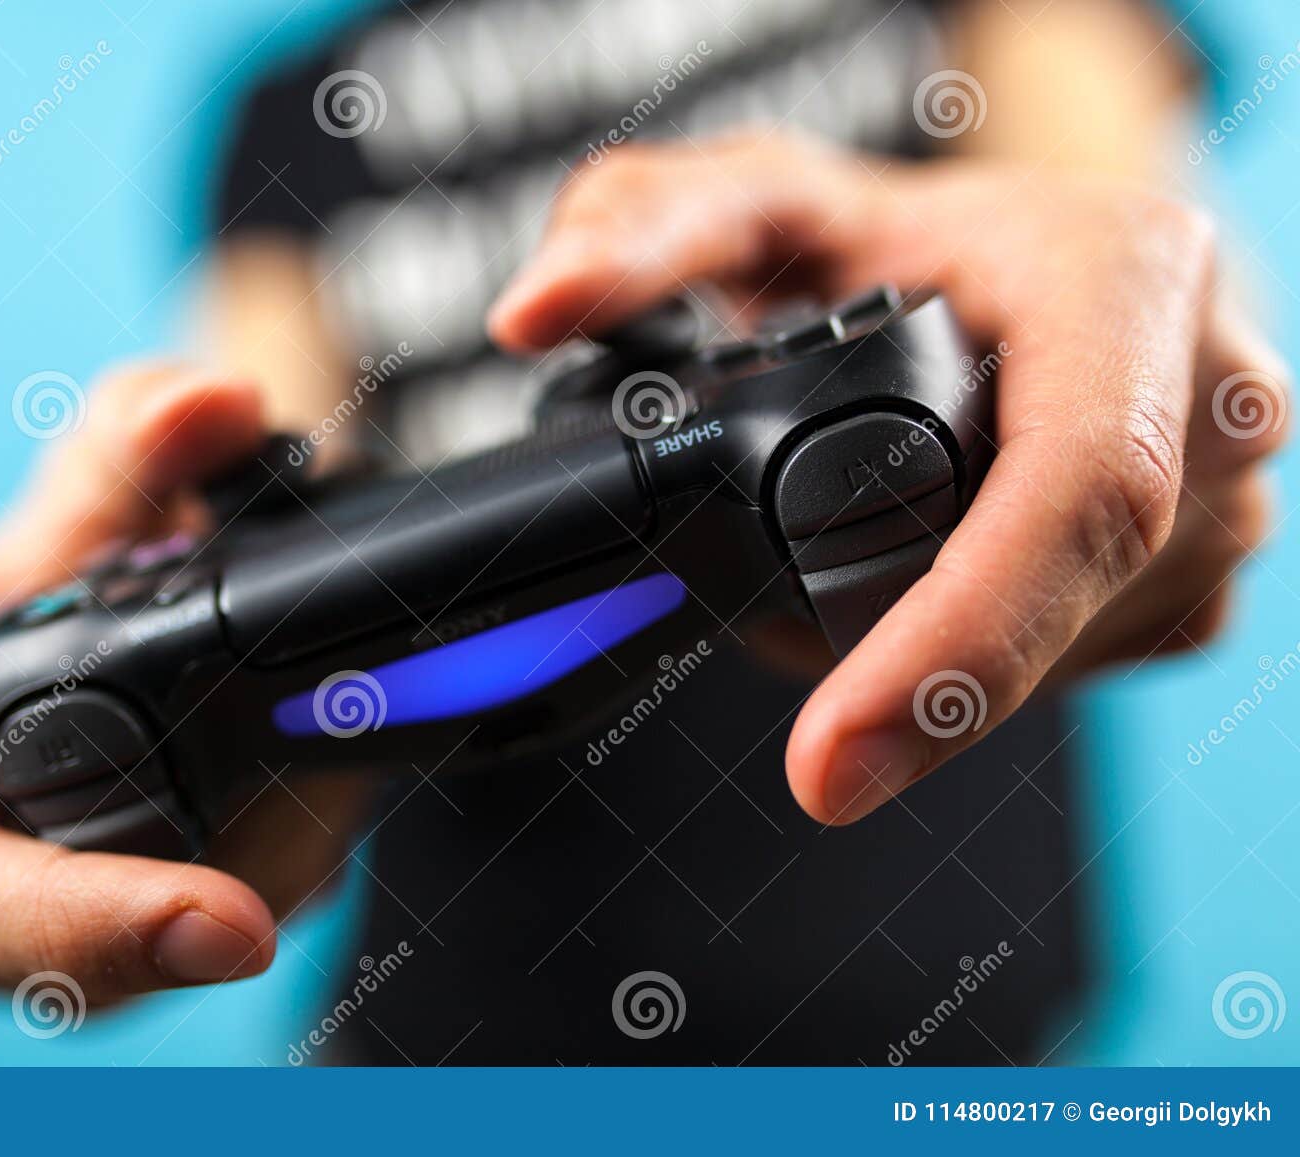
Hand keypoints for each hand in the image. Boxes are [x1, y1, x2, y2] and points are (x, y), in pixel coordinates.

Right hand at [0, 365, 361, 1001]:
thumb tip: (208, 408)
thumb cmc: (50, 559)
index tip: (229, 921)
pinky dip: (265, 881)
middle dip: (204, 904)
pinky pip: (180, 953)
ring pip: (138, 971)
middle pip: (49, 959)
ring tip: (324, 782)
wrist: (73, 617)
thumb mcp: (84, 489)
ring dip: (253, 890)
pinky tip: (311, 811)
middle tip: (321, 825)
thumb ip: (134, 441)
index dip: (74, 920)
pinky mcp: (76, 949)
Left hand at [489, 131, 1289, 825]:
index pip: (1079, 492)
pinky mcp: (1197, 571)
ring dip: (934, 668)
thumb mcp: (752, 204)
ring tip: (835, 588)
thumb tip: (533, 313)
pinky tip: (917, 610)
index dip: (959, 645)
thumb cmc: (886, 234)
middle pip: (1069, 596)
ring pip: (1074, 651)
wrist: (996, 265)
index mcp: (1123, 279)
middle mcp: (1208, 390)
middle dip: (908, 666)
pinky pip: (1085, 662)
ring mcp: (1224, 493)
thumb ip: (636, 235)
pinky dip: (977, 665)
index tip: (830, 759)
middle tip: (766, 635)